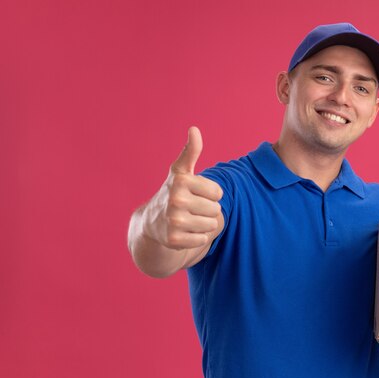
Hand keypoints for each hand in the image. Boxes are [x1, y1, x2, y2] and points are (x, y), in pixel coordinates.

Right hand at [144, 126, 223, 249]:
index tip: (195, 193)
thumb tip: (194, 129)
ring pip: (211, 225)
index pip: (218, 192)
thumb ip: (190, 151)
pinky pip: (203, 239)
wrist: (152, 222)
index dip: (210, 194)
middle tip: (191, 208)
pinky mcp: (174, 240)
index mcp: (181, 181)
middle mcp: (175, 200)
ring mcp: (174, 221)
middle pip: (216, 210)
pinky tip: (184, 232)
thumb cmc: (173, 192)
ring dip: (203, 224)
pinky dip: (197, 237)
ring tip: (188, 219)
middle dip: (207, 210)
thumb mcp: (181, 172)